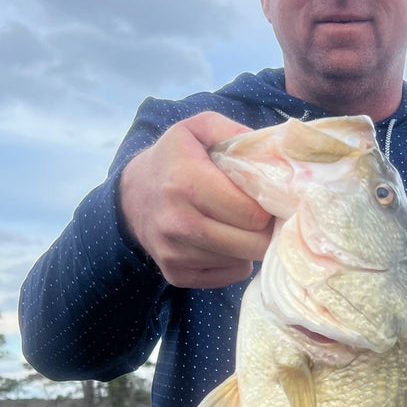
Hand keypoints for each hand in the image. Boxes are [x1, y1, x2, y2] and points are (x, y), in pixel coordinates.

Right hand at [119, 111, 271, 287]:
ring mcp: (174, 253)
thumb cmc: (176, 159)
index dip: (267, 205)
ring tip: (238, 223)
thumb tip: (273, 156)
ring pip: (243, 261)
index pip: (251, 213)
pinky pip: (230, 276)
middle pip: (252, 243)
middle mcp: (177, 222)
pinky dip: (235, 261)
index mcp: (186, 182)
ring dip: (250, 244)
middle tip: (260, 214)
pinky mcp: (176, 275)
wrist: (133, 195)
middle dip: (265, 229)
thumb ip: (235, 133)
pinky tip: (223, 239)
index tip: (265, 196)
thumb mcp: (198, 129)